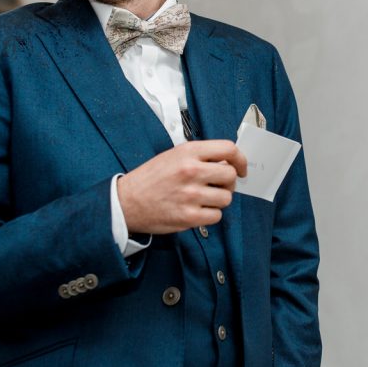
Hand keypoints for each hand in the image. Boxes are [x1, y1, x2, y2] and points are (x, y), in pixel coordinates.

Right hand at [117, 140, 247, 233]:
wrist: (126, 202)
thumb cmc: (150, 178)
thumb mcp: (174, 155)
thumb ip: (200, 156)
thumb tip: (228, 162)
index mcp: (188, 152)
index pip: (228, 150)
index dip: (240, 159)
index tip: (241, 167)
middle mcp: (191, 171)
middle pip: (231, 176)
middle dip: (229, 182)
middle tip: (219, 185)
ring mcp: (191, 195)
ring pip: (226, 198)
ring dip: (219, 199)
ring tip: (204, 198)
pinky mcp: (188, 216)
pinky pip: (216, 216)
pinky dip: (211, 214)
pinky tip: (198, 209)